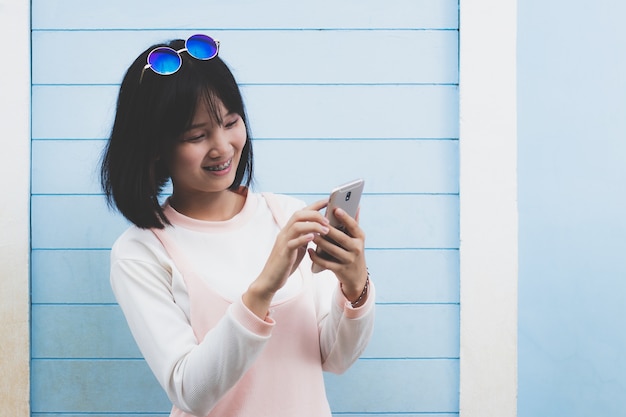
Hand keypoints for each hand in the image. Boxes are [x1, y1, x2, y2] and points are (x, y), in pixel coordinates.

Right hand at [244, 199, 329, 317]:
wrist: (270, 280)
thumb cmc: (285, 264)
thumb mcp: (298, 248)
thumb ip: (305, 238)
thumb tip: (319, 232)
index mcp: (289, 231)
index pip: (302, 212)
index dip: (315, 205)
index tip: (328, 200)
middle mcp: (285, 233)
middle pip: (298, 215)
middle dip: (315, 214)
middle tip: (328, 219)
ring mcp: (283, 242)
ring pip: (297, 226)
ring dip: (313, 225)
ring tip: (326, 230)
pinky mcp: (283, 253)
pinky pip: (293, 242)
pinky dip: (304, 238)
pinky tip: (314, 238)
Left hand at [308, 207, 367, 301]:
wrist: (357, 276)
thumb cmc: (353, 251)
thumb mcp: (357, 238)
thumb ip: (354, 223)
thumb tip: (356, 205)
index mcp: (360, 238)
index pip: (353, 226)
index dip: (345, 217)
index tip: (336, 209)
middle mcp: (356, 249)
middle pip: (341, 238)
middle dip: (328, 230)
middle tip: (316, 222)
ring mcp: (348, 260)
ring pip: (332, 250)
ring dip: (320, 243)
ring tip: (311, 235)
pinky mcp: (340, 270)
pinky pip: (326, 263)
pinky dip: (316, 257)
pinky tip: (309, 250)